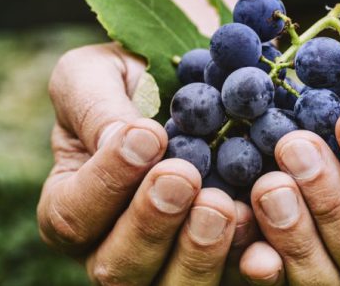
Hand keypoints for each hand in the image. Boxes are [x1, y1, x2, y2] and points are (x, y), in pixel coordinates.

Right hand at [36, 43, 259, 284]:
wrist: (191, 90)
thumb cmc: (130, 82)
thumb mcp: (95, 74)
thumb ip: (94, 106)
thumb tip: (123, 141)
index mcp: (72, 207)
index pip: (73, 215)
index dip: (107, 182)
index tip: (149, 134)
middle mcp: (113, 250)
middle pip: (119, 269)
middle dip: (152, 225)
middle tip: (184, 176)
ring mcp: (168, 266)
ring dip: (198, 253)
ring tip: (223, 204)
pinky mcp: (219, 266)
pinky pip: (231, 282)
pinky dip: (250, 267)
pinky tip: (267, 246)